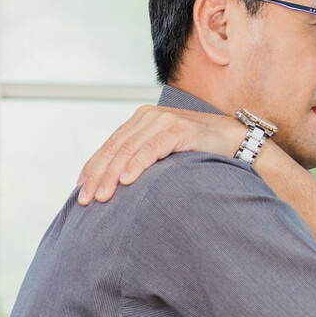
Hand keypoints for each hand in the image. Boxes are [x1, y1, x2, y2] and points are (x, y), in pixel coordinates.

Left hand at [76, 105, 245, 204]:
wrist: (235, 140)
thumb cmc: (200, 150)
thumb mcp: (165, 151)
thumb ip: (143, 156)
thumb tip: (116, 182)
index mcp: (141, 120)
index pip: (110, 145)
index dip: (92, 167)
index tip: (80, 188)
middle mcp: (150, 116)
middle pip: (115, 148)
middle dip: (98, 175)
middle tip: (86, 199)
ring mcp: (165, 120)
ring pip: (129, 149)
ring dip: (112, 174)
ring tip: (103, 195)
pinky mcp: (180, 129)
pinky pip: (153, 148)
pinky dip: (138, 164)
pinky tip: (127, 179)